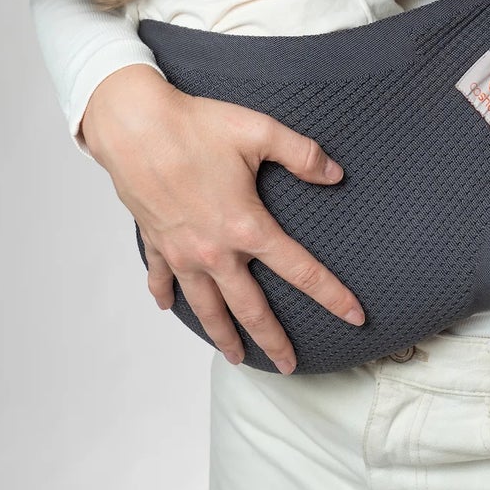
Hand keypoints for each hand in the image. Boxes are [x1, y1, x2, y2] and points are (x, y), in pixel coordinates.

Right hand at [81, 65, 364, 371]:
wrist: (134, 126)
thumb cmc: (196, 125)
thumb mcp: (259, 132)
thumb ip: (303, 154)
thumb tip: (336, 174)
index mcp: (247, 226)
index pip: (300, 270)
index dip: (332, 295)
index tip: (356, 316)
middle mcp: (215, 251)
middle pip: (250, 309)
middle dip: (273, 340)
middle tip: (290, 365)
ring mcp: (182, 252)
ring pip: (206, 307)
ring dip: (222, 335)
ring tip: (236, 357)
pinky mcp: (156, 242)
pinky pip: (162, 279)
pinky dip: (165, 295)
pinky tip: (169, 306)